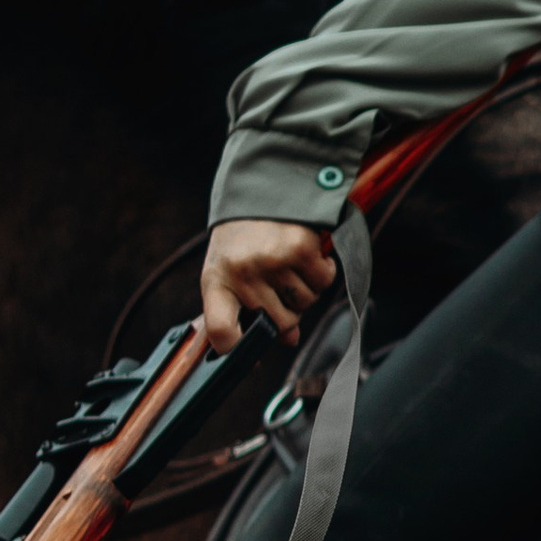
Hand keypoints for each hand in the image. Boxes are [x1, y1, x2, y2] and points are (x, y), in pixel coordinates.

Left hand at [200, 218, 336, 351]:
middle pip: (278, 324)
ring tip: (291, 265)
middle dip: (287, 313)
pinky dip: (322, 273)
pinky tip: (309, 255)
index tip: (251, 356)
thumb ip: (250, 308)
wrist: (263, 184)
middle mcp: (242, 272)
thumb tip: (289, 340)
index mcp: (216, 279)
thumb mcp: (231, 269)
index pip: (220, 331)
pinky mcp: (300, 248)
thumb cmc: (243, 235)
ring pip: (305, 303)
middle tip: (280, 287)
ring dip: (305, 290)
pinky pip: (323, 282)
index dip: (236, 351)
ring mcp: (271, 261)